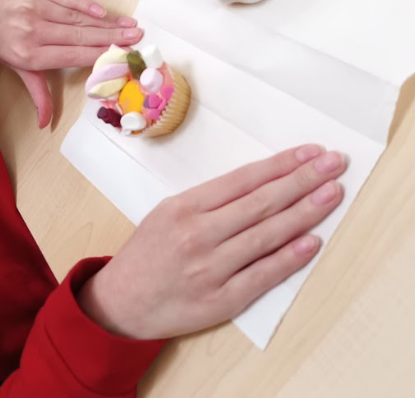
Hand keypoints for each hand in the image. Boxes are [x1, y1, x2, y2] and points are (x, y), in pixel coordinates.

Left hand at [0, 0, 142, 127]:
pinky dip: (86, 5)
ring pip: (77, 17)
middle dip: (111, 38)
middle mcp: (32, 30)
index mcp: (28, 54)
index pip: (71, 55)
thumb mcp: (13, 68)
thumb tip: (45, 124)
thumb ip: (36, 92)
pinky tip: (103, 12)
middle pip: (80, 35)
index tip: (121, 57)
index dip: (98, 56)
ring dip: (106, 22)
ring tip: (129, 25)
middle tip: (136, 38)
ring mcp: (35, 7)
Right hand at [77, 146, 346, 339]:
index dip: (279, 165)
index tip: (309, 153)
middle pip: (260, 203)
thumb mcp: (166, 214)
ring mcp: (211, 268)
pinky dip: (289, 258)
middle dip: (302, 181)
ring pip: (266, 235)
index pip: (242, 180)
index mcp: (182, 207)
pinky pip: (262, 275)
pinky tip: (311, 241)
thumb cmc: (147, 255)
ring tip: (331, 194)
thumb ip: (208, 202)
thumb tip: (261, 185)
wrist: (121, 303)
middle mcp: (197, 234)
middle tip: (334, 164)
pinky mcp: (222, 299)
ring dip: (304, 213)